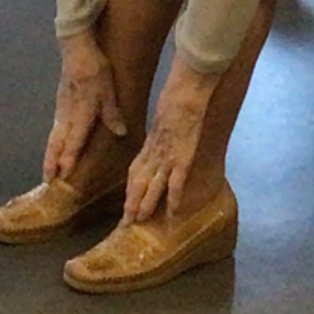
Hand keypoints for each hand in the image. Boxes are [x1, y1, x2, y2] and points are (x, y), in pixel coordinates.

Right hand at [43, 30, 128, 181]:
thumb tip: (121, 133)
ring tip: (47, 170)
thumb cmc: (96, 69)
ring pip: (54, 136)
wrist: (77, 49)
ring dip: (50, 154)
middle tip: (47, 180)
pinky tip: (54, 146)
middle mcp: (68, 114)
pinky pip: (55, 128)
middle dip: (52, 162)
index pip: (74, 141)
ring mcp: (61, 109)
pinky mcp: (60, 103)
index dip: (68, 158)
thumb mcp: (109, 91)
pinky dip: (53, 141)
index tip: (63, 174)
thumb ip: (112, 113)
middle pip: (57, 143)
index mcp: (82, 113)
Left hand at [123, 61, 217, 223]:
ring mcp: (168, 156)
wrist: (186, 91)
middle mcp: (156, 153)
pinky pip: (176, 182)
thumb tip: (161, 138)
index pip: (135, 171)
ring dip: (146, 205)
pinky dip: (174, 198)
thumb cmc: (176, 97)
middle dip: (132, 203)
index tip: (126, 203)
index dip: (130, 189)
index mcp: (151, 143)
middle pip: (139, 182)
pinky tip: (173, 212)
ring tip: (141, 221)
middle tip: (127, 222)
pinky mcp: (182, 157)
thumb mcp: (164, 115)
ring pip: (152, 186)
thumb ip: (161, 131)